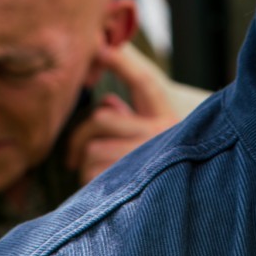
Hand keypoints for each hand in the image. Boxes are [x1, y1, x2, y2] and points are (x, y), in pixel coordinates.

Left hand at [66, 44, 178, 183]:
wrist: (184, 208)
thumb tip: (107, 103)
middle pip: (101, 118)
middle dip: (81, 137)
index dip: (121, 62)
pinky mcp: (130, 182)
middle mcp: (161, 134)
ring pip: (92, 148)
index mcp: (165, 117)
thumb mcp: (148, 138)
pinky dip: (87, 181)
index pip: (144, 82)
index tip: (102, 47)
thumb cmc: (156, 169)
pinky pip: (90, 172)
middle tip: (72, 156)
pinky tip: (102, 189)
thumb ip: (128, 116)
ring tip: (98, 176)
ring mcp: (147, 158)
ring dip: (86, 164)